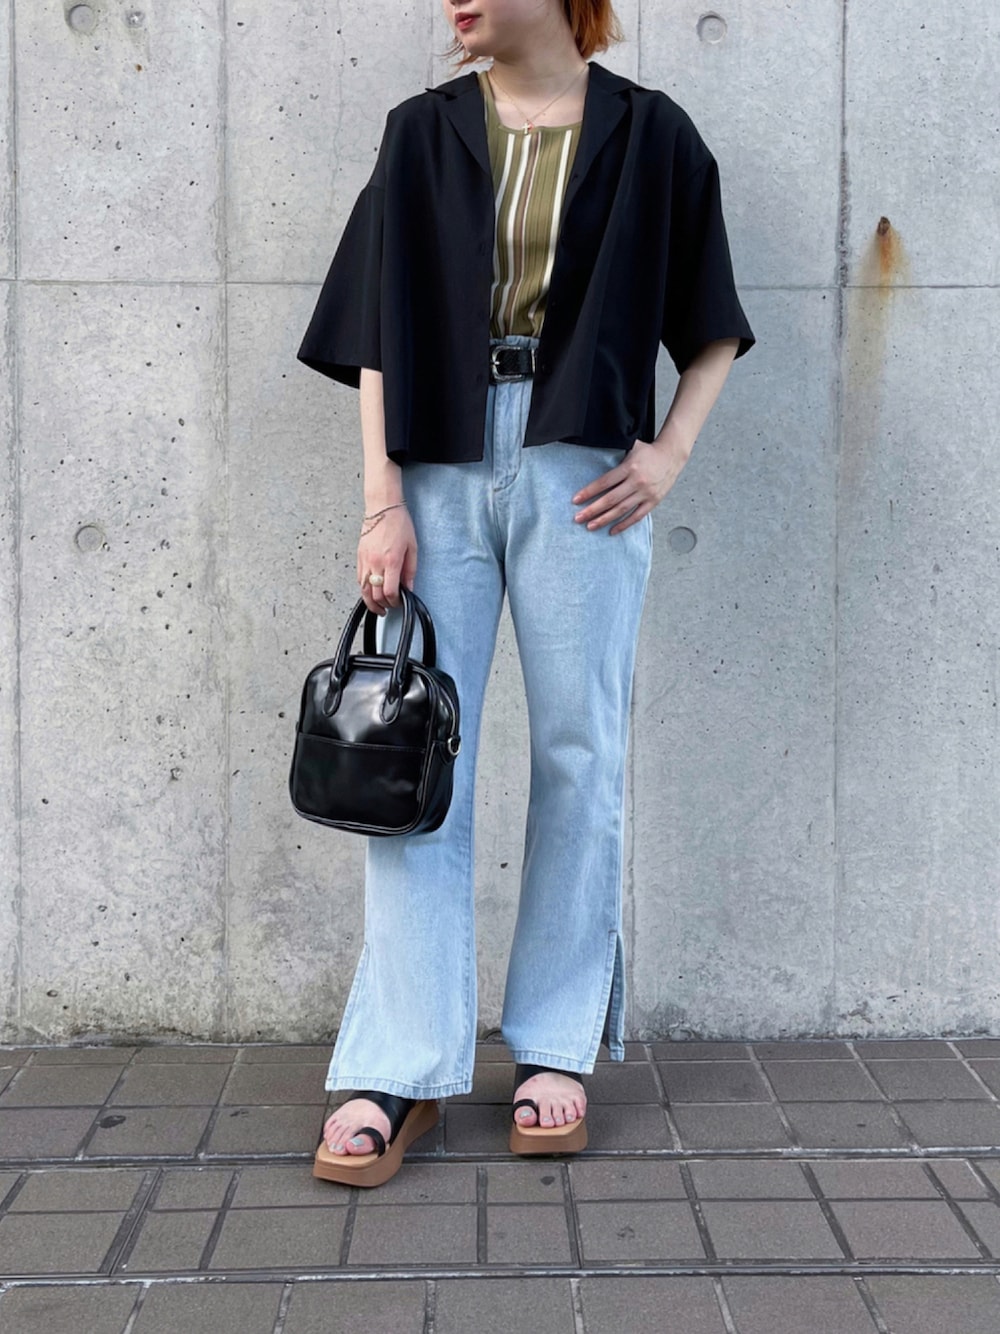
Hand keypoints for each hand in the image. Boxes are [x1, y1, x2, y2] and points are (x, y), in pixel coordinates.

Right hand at [357, 506, 416, 613]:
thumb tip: (409, 588)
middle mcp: (376, 563)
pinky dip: (364, 589)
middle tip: (390, 607)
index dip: (395, 602)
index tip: (399, 602)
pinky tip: (370, 592)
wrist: (382, 508)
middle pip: (375, 595)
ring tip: (378, 607)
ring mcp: (365, 561)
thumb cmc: (399, 524)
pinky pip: (359, 579)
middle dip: (383, 605)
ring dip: (370, 602)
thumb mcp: (412, 548)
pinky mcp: (359, 557)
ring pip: (363, 590)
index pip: (390, 592)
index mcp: (391, 561)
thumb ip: (410, 571)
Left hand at [572, 437, 691, 534]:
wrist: (672, 455)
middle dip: (592, 510)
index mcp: (630, 467)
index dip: (589, 492)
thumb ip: (614, 456)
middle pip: (611, 499)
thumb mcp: (630, 447)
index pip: (605, 482)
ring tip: (590, 526)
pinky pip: (636, 516)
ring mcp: (646, 493)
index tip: (576, 500)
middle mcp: (637, 481)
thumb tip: (592, 453)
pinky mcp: (653, 501)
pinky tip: (611, 530)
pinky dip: (624, 525)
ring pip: (622, 510)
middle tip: (578, 518)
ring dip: (604, 519)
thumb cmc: (648, 452)